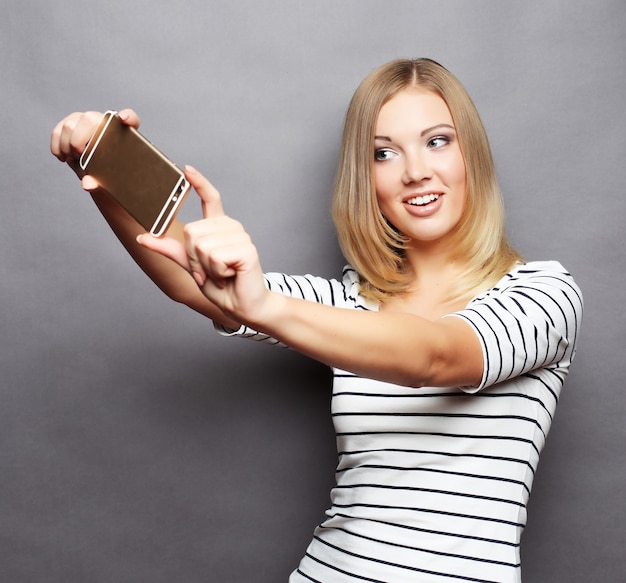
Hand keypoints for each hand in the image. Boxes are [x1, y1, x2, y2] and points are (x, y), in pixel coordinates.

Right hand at [50, 109, 140, 189]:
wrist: (97, 172)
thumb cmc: (109, 175)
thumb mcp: (106, 182)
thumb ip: (99, 183)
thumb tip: (87, 184)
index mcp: (124, 133)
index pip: (131, 119)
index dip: (128, 116)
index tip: (124, 118)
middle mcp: (106, 122)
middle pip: (89, 120)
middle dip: (79, 142)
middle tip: (81, 157)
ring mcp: (88, 120)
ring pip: (69, 126)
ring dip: (66, 146)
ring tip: (74, 159)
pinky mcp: (72, 122)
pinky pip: (58, 131)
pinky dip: (57, 146)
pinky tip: (63, 157)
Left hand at [136, 166, 273, 325]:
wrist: (242, 306)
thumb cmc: (221, 286)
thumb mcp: (190, 265)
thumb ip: (170, 249)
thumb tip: (143, 238)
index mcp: (219, 227)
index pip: (211, 199)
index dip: (199, 183)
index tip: (187, 169)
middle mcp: (231, 227)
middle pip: (192, 231)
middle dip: (195, 259)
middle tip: (211, 271)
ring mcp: (241, 236)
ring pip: (202, 245)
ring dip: (206, 268)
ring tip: (222, 274)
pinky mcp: (246, 249)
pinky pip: (215, 256)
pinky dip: (217, 272)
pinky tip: (230, 275)